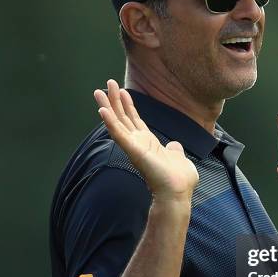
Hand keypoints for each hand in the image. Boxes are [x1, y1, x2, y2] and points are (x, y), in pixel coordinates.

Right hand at [94, 80, 198, 201]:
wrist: (178, 192)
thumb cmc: (179, 180)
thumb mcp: (178, 157)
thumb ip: (174, 150)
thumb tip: (175, 146)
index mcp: (148, 143)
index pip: (135, 120)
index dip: (128, 105)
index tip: (122, 91)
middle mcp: (138, 143)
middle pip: (123, 117)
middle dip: (115, 100)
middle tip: (107, 84)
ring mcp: (134, 147)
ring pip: (117, 123)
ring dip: (107, 107)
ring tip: (99, 91)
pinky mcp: (133, 151)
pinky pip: (119, 134)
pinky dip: (110, 122)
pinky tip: (102, 110)